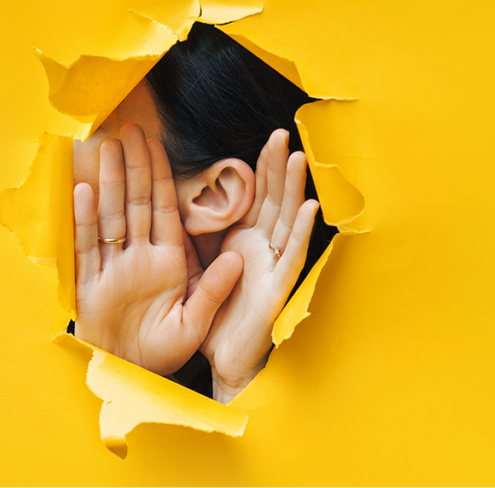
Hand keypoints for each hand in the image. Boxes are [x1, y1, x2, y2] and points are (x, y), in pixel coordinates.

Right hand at [73, 124, 242, 375]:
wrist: (130, 375)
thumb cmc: (163, 352)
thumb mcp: (194, 322)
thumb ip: (214, 289)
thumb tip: (239, 258)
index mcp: (167, 262)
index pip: (165, 210)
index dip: (161, 176)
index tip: (157, 145)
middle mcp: (138, 257)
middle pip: (135, 203)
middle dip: (132, 167)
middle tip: (128, 130)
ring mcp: (111, 267)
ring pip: (110, 216)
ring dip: (107, 182)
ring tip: (105, 148)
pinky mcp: (88, 283)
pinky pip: (85, 246)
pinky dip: (84, 219)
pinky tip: (83, 191)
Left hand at [199, 129, 318, 402]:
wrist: (222, 361)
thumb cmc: (215, 317)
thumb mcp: (200, 269)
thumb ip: (200, 238)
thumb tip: (185, 201)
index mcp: (243, 242)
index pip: (254, 198)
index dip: (261, 169)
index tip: (266, 139)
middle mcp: (262, 250)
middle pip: (272, 201)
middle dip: (278, 168)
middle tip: (282, 133)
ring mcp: (273, 268)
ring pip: (286, 221)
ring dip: (294, 190)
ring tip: (300, 158)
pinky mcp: (278, 290)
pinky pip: (291, 257)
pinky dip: (302, 232)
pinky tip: (310, 207)